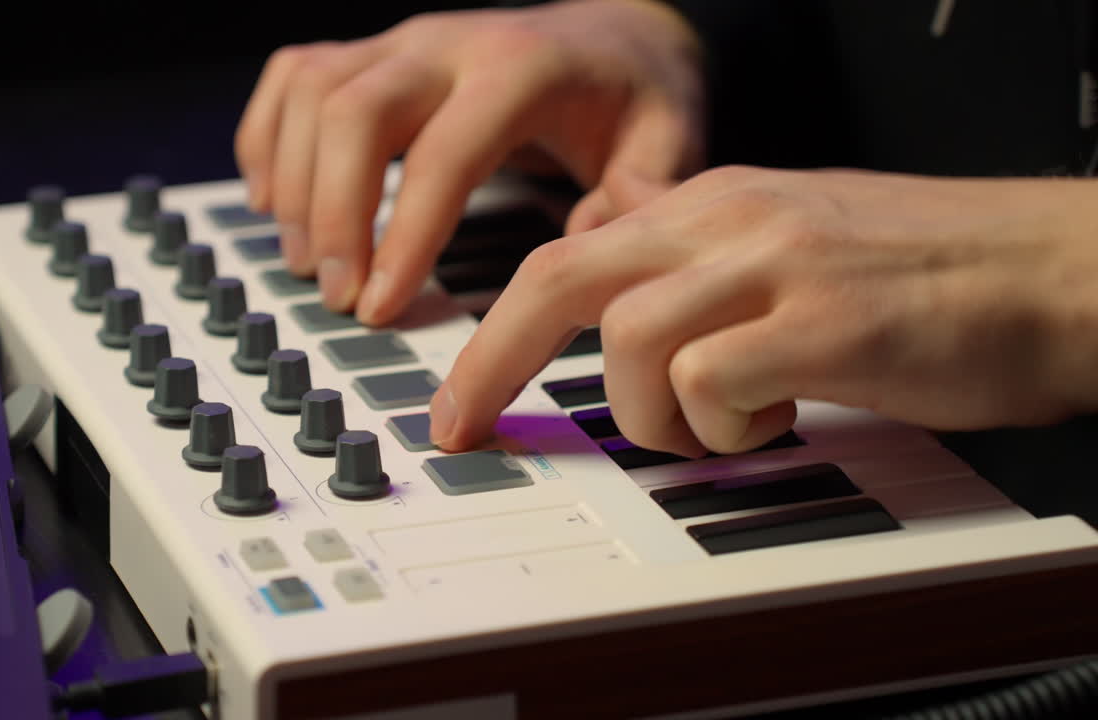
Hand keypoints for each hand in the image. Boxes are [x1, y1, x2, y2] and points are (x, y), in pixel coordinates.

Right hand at [235, 0, 705, 324]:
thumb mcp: (665, 145)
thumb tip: (594, 259)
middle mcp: (451, 43)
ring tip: (307, 262)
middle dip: (332, 215)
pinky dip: (268, 136)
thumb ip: (641, 201)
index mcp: (523, 68)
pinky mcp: (374, 52)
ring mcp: (404, 42)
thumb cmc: (634, 98)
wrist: (615, 34)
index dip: (402, 237)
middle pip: (353, 111)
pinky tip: (275, 199)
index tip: (381, 308)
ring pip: (311, 91)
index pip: (442, 153)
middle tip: (339, 295)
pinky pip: (292, 76)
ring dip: (294, 184)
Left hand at [429, 165, 1097, 454]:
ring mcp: (776, 264)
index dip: (495, 329)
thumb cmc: (929, 274)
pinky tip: (778, 421)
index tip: (463, 394)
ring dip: (654, 413)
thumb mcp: (788, 248)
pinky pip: (713, 379)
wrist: (1057, 267)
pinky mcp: (827, 321)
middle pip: (559, 280)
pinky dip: (724, 426)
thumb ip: (702, 271)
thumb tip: (621, 308)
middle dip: (492, 362)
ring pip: (630, 340)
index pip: (566, 256)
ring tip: (721, 426)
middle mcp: (731, 221)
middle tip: (466, 425)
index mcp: (715, 206)